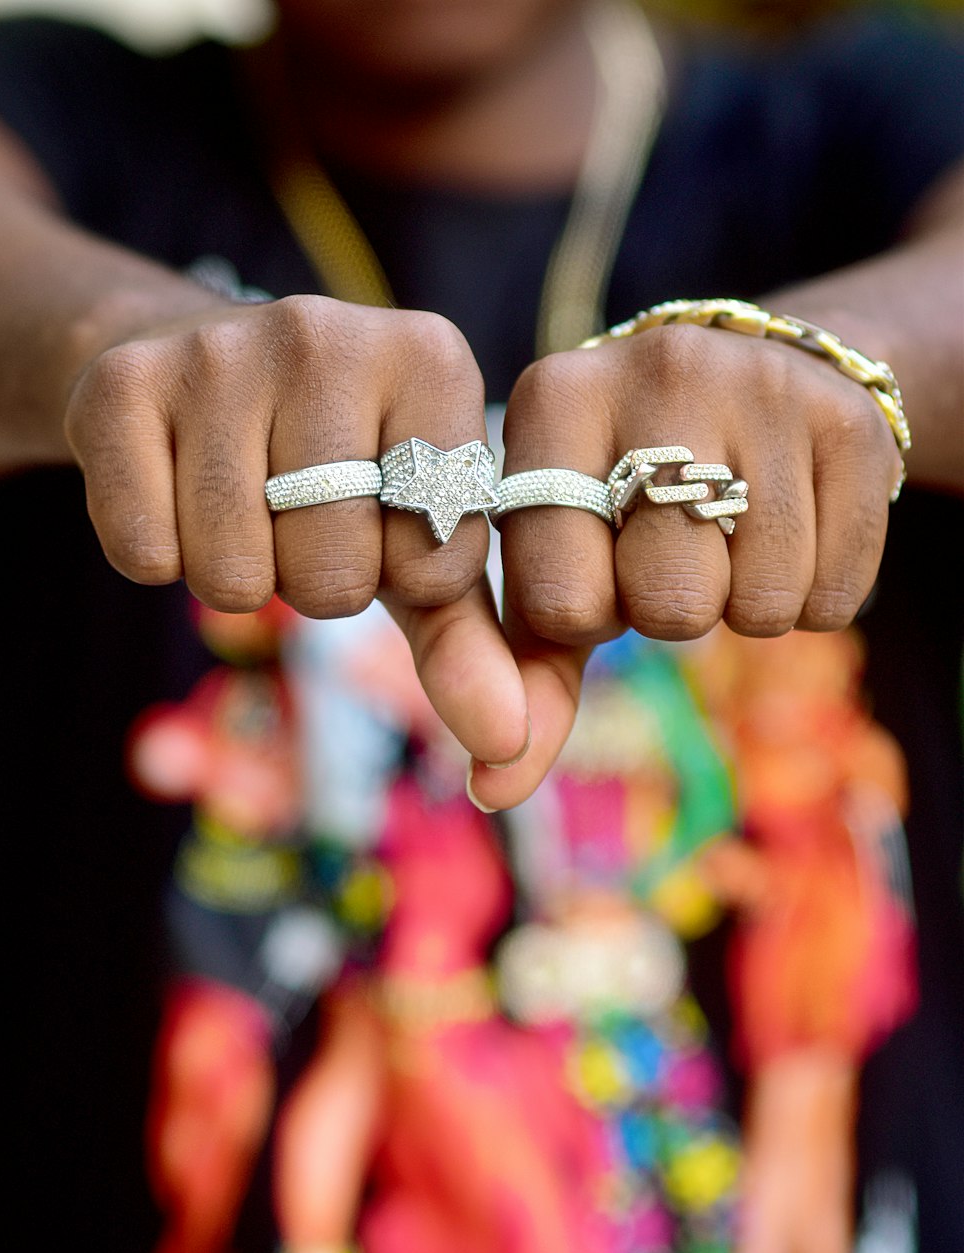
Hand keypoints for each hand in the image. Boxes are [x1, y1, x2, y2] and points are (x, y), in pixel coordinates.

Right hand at [64, 294, 531, 772]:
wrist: (190, 365)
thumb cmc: (336, 473)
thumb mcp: (419, 546)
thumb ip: (476, 649)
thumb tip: (507, 748)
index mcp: (434, 360)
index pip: (435, 566)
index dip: (400, 575)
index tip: (378, 516)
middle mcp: (330, 334)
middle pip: (330, 576)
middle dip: (312, 580)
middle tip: (297, 514)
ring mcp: (219, 350)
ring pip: (233, 576)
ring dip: (236, 572)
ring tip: (242, 501)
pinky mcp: (123, 383)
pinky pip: (144, 554)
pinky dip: (156, 554)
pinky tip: (174, 489)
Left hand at [470, 322, 901, 808]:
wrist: (756, 379)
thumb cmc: (625, 502)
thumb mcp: (559, 565)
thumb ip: (520, 675)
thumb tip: (492, 790)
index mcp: (552, 401)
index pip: (563, 602)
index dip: (588, 612)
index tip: (600, 561)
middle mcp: (654, 373)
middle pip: (669, 608)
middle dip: (670, 609)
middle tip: (671, 548)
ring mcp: (762, 389)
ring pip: (758, 606)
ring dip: (744, 604)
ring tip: (730, 534)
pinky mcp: (850, 423)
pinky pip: (835, 598)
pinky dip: (813, 597)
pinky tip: (791, 529)